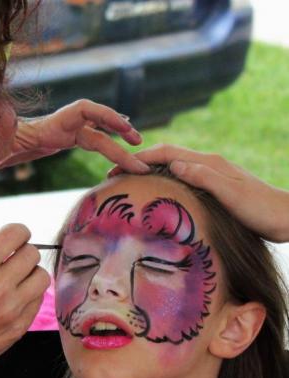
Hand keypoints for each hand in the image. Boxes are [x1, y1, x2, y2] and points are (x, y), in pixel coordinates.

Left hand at [0, 98, 150, 174]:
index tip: (125, 126)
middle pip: (97, 127)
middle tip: (141, 152)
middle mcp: (58, 126)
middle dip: (120, 135)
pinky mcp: (56, 143)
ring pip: (95, 138)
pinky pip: (86, 144)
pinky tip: (116, 158)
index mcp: (48, 124)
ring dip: (117, 147)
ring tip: (137, 163)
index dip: (105, 115)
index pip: (84, 111)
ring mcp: (58, 134)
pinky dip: (104, 148)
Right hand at [0, 224, 50, 377]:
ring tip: (15, 279)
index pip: (16, 234)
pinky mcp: (20, 326)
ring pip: (41, 276)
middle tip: (12, 259)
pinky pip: (38, 299)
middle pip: (32, 253)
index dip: (17, 231)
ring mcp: (12, 309)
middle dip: (22, 251)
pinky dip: (29, 294)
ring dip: (30, 273)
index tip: (14, 237)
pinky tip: (12, 298)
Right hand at [109, 144, 288, 242]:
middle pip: (166, 156)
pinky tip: (156, 195)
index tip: (117, 166)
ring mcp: (211, 175)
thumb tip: (175, 164)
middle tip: (114, 174)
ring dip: (149, 171)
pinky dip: (163, 182)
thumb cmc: (261, 209)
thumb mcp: (231, 194)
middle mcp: (208, 164)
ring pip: (172, 167)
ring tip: (128, 183)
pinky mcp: (214, 187)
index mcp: (208, 162)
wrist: (287, 218)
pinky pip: (181, 180)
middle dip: (139, 162)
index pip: (167, 152)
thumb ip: (204, 177)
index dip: (140, 157)